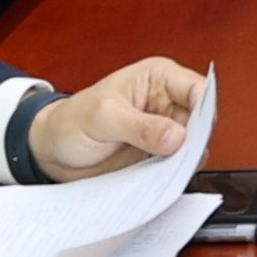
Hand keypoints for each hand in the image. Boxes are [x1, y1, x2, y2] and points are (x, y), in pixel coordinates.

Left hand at [22, 58, 204, 179]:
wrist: (52, 152)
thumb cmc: (71, 122)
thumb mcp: (103, 118)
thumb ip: (141, 126)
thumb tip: (178, 136)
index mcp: (158, 79)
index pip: (197, 89)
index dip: (203, 111)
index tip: (193, 134)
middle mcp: (167, 103)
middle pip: (201, 121)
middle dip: (194, 140)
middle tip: (178, 156)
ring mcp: (164, 132)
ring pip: (193, 146)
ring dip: (184, 160)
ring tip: (164, 169)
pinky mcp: (158, 156)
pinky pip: (177, 166)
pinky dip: (173, 174)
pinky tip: (159, 178)